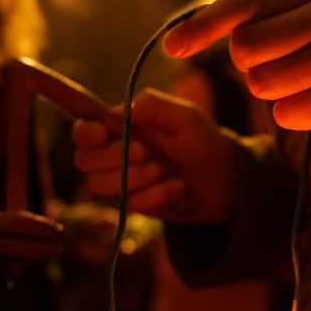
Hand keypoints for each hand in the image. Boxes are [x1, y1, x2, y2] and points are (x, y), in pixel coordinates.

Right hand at [71, 89, 238, 222]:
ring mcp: (123, 183)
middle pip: (83, 161)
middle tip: (144, 151)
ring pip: (100, 186)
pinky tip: (179, 188)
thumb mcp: (184, 115)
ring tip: (162, 170)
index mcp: (122, 129)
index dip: (85, 134)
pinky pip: (130, 204)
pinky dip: (156, 195)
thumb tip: (123, 111)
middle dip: (109, 158)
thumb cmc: (203, 141)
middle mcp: (115, 156)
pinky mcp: (137, 206)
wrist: (226, 180)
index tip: (102, 134)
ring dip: (130, 178)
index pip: (83, 131)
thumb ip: (153, 105)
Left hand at [164, 0, 310, 130]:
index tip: (174, 45)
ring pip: (262, 86)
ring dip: (271, 83)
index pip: (251, 1)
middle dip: (249, 56)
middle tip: (277, 50)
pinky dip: (293, 108)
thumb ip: (259, 4)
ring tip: (303, 71)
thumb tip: (175, 43)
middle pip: (247, 50)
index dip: (205, 23)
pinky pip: (285, 114)